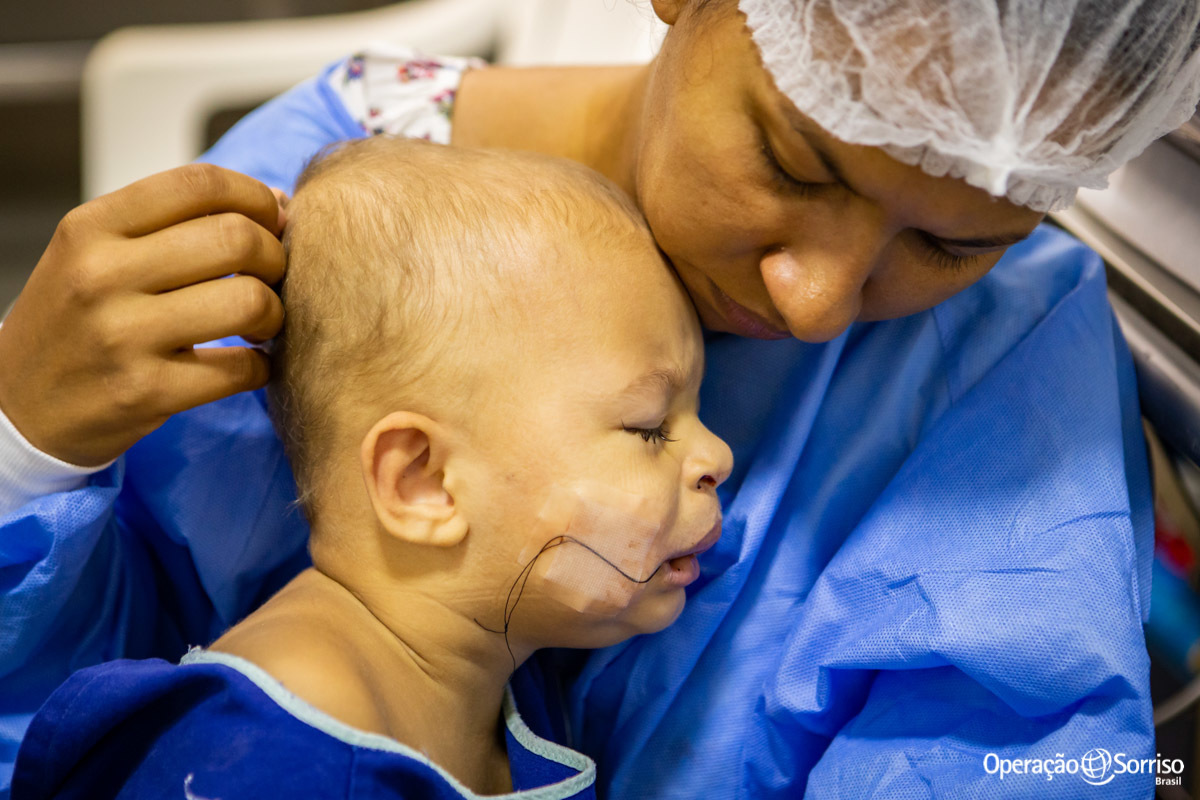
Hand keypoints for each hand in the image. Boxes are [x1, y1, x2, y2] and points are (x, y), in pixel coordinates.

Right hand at [0, 163, 287, 466]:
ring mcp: (122, 336)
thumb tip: (279, 206)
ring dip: (274, 314)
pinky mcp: (145, 393)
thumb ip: (173, 223)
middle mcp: (101, 275)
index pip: (200, 184)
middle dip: (275, 257)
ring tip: (259, 324)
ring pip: (249, 302)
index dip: (256, 198)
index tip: (271, 222)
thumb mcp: (97, 253)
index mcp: (91, 227)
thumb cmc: (78, 320)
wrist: (18, 407)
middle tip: (270, 279)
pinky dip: (260, 368)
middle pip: (237, 238)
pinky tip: (245, 366)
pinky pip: (241, 370)